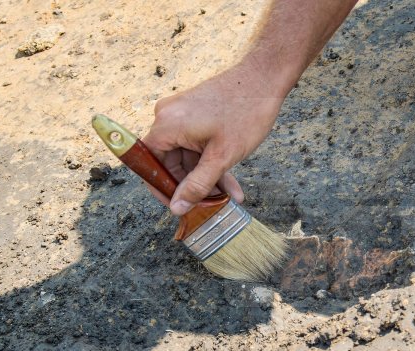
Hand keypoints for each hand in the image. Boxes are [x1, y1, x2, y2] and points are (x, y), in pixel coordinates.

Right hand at [143, 66, 285, 215]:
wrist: (265, 79)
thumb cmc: (245, 113)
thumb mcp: (221, 157)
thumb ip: (197, 185)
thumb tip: (177, 208)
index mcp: (166, 125)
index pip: (149, 165)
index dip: (163, 189)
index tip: (180, 207)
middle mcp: (168, 117)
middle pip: (170, 162)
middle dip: (193, 186)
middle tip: (212, 204)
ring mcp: (182, 114)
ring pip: (187, 156)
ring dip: (207, 177)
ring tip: (229, 196)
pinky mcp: (196, 113)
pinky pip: (196, 145)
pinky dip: (211, 161)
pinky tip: (230, 182)